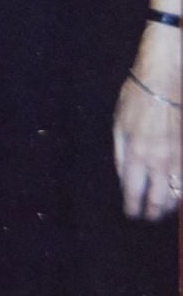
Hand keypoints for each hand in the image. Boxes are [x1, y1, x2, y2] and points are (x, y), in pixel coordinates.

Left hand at [115, 26, 181, 220]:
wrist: (165, 80)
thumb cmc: (137, 99)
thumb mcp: (118, 125)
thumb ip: (121, 155)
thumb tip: (124, 178)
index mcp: (136, 153)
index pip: (134, 191)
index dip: (133, 207)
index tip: (131, 214)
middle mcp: (159, 160)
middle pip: (159, 199)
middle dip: (152, 211)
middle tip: (147, 215)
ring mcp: (178, 157)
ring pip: (178, 193)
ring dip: (170, 205)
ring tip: (162, 208)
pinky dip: (182, 189)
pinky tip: (176, 191)